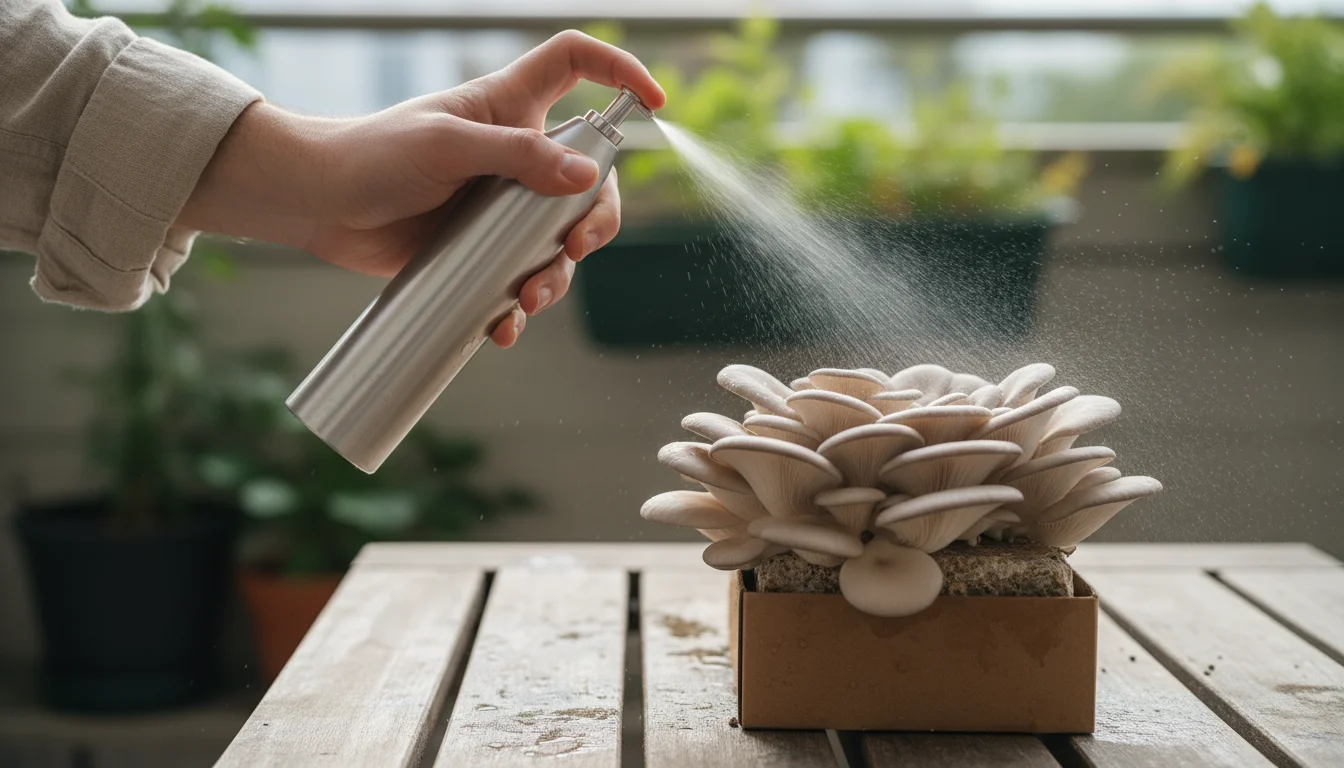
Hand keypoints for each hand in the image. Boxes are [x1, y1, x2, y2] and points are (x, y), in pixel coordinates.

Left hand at [179, 31, 664, 346]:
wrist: (316, 205)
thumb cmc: (372, 154)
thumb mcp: (446, 147)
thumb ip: (518, 157)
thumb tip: (586, 179)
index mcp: (511, 106)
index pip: (577, 64)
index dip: (621, 72)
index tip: (656, 103)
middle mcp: (516, 153)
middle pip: (590, 178)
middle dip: (595, 220)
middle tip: (574, 249)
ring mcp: (500, 205)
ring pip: (560, 240)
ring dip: (557, 275)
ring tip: (527, 300)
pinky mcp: (480, 249)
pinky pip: (520, 278)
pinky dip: (519, 307)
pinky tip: (502, 326)